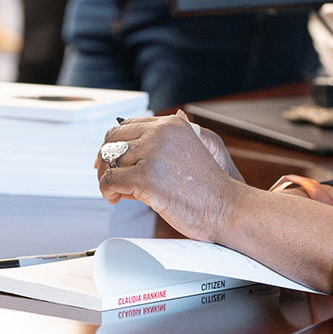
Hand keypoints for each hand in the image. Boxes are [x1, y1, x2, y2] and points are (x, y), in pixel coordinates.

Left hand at [96, 115, 248, 243]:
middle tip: (109, 177)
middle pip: (113, 139)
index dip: (113, 142)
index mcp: (172, 125)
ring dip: (106, 177)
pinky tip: (114, 198)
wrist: (227, 209)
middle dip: (105, 159)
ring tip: (116, 192)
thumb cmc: (208, 188)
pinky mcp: (146, 177)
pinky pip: (110, 180)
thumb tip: (134, 139)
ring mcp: (153, 153)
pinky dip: (106, 190)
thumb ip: (162, 142)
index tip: (109, 159)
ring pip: (110, 159)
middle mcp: (162, 133)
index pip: (128, 125)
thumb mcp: (189, 152)